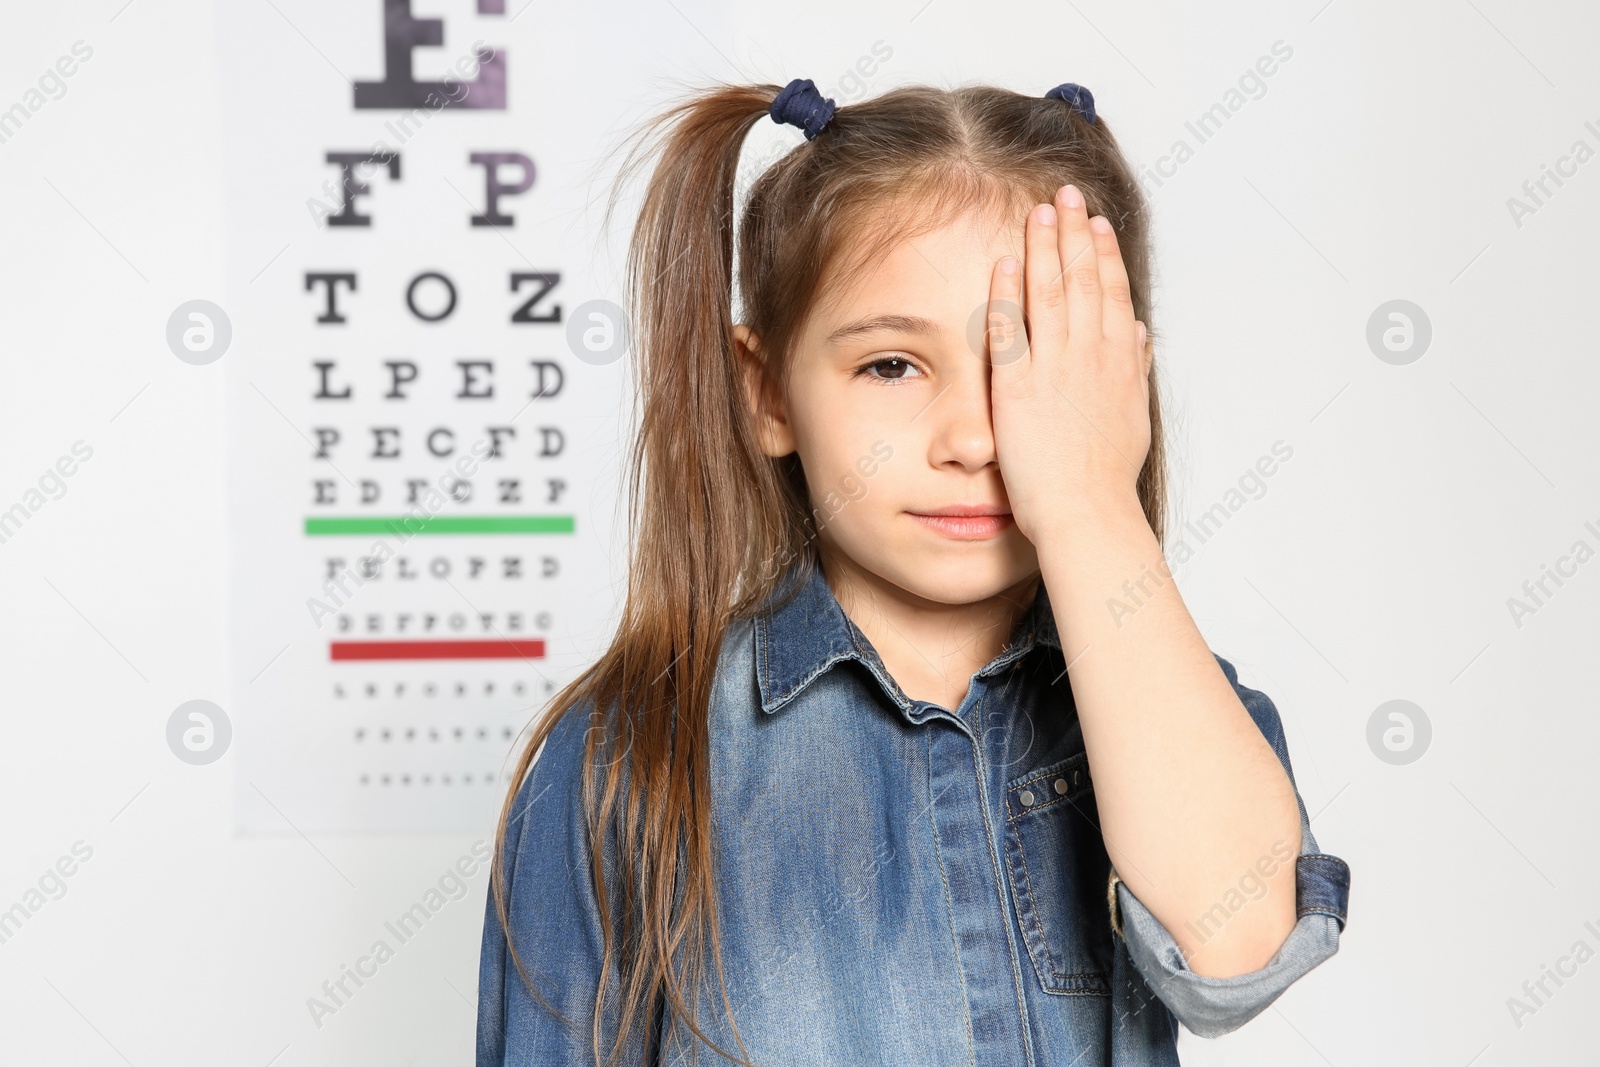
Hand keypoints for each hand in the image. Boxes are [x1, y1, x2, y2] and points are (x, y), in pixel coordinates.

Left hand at [986, 183, 1152, 543]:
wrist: (1087, 514)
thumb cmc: (1107, 478)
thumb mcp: (1133, 417)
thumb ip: (1135, 370)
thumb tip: (1141, 336)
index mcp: (1120, 363)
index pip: (1113, 294)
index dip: (1103, 254)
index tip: (1096, 222)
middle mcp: (1091, 358)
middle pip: (1084, 280)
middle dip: (1074, 233)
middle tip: (1065, 193)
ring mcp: (1055, 370)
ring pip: (1051, 294)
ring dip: (1044, 248)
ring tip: (1038, 210)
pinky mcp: (1019, 390)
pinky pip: (1011, 331)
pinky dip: (1007, 294)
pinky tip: (1002, 263)